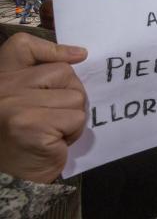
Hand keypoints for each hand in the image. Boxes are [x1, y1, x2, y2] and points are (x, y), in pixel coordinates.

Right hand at [0, 33, 87, 183]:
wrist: (11, 178)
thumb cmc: (25, 138)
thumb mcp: (28, 100)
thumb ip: (45, 76)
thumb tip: (80, 54)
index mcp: (1, 77)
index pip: (22, 45)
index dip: (53, 49)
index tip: (78, 57)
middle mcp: (3, 87)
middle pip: (64, 73)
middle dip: (70, 97)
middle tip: (53, 117)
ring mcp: (16, 105)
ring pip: (75, 97)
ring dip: (72, 118)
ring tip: (52, 131)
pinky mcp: (34, 125)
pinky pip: (76, 118)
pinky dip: (73, 133)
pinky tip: (53, 142)